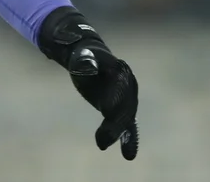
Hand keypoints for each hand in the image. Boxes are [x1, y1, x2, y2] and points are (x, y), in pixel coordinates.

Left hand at [38, 7, 139, 159]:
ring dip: (122, 134)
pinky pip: (127, 124)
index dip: (115, 101)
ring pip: (127, 118)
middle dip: (117, 124)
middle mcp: (128, 85)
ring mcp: (127, 97)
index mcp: (120, 71)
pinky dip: (128, 138)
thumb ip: (84, 61)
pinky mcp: (120, 108)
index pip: (119, 89)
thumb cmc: (83, 55)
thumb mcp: (81, 55)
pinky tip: (128, 154)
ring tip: (122, 153)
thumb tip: (87, 66)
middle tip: (103, 141)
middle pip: (125, 107)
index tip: (107, 112)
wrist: (89, 56)